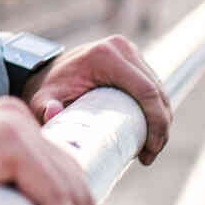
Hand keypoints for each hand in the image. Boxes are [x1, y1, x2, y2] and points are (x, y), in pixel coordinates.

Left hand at [20, 35, 171, 165]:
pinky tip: (151, 132)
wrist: (46, 71)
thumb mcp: (42, 100)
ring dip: (162, 120)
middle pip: (157, 92)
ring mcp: (129, 51)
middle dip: (161, 128)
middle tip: (149, 157)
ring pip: (159, 90)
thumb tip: (53, 112)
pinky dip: (156, 109)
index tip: (149, 151)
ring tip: (149, 150)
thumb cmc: (47, 88)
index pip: (145, 91)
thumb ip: (44, 107)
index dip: (156, 123)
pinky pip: (153, 86)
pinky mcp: (132, 58)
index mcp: (106, 56)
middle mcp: (122, 48)